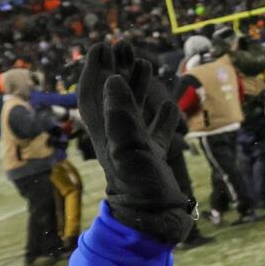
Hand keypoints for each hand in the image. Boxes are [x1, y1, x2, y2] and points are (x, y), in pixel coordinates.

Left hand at [76, 42, 194, 244]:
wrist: (153, 220)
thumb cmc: (140, 184)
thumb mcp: (129, 146)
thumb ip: (121, 114)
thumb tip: (114, 80)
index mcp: (107, 129)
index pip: (95, 91)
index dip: (96, 68)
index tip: (102, 46)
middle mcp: (118, 135)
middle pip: (113, 95)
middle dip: (117, 69)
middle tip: (123, 45)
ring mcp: (136, 146)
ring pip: (134, 109)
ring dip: (138, 86)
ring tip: (145, 65)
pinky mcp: (152, 158)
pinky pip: (156, 130)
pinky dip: (162, 115)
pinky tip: (169, 106)